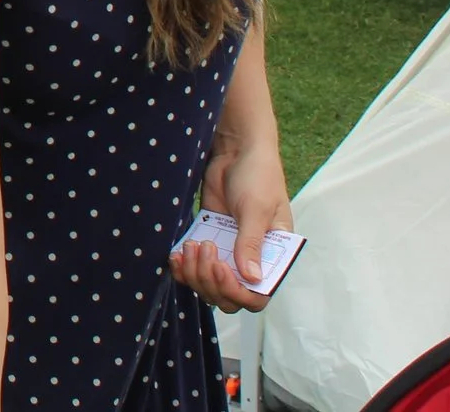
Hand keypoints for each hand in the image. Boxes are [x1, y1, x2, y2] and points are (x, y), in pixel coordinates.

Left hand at [172, 136, 291, 313]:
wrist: (235, 152)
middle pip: (228, 296)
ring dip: (194, 274)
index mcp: (273, 258)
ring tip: (190, 246)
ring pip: (207, 285)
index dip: (237, 292)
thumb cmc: (257, 177)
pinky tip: (176, 253)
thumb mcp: (257, 210)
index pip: (257, 295)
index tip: (221, 268)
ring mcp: (227, 253)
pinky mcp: (207, 241)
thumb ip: (251, 244)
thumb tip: (252, 278)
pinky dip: (182, 267)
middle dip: (210, 281)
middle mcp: (250, 261)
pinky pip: (192, 268)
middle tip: (204, 249)